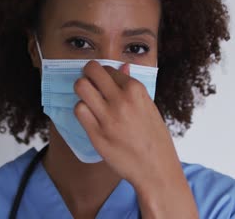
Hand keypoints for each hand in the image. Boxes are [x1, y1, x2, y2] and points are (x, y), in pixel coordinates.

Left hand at [73, 60, 197, 217]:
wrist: (155, 168)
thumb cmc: (154, 137)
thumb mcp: (149, 106)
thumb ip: (132, 87)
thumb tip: (122, 67)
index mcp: (136, 90)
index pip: (108, 69)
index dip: (102, 74)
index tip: (102, 82)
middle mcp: (121, 100)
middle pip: (90, 71)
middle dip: (87, 74)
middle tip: (89, 82)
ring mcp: (108, 117)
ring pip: (81, 88)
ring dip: (82, 92)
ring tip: (88, 99)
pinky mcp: (96, 133)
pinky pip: (79, 110)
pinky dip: (81, 110)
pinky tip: (89, 115)